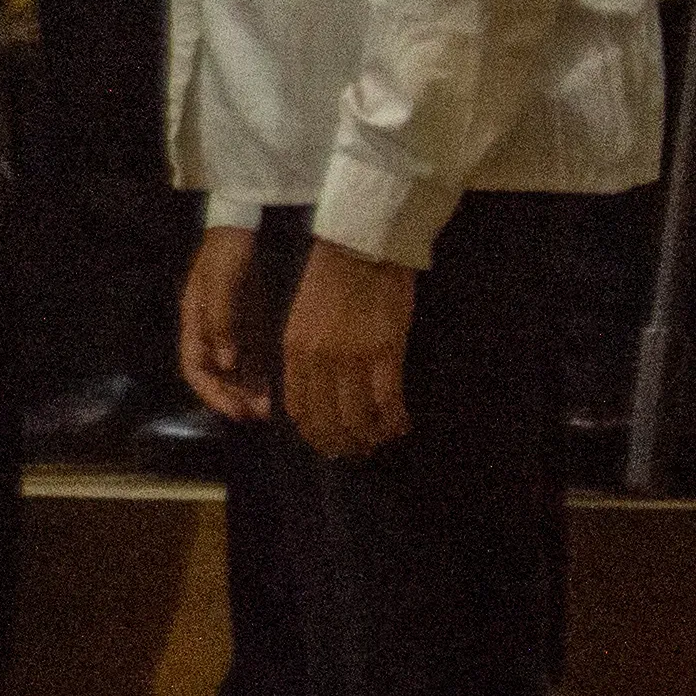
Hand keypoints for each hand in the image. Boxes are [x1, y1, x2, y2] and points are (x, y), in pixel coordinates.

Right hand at [179, 227, 267, 423]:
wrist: (244, 223)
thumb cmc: (227, 252)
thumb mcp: (221, 283)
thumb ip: (221, 322)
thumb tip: (226, 364)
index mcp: (194, 322)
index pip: (195, 368)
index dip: (212, 394)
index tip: (236, 412)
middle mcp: (210, 330)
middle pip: (217, 374)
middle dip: (234, 397)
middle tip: (259, 414)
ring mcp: (231, 326)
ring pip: (236, 368)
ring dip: (250, 389)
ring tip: (270, 407)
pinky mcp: (251, 321)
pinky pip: (254, 354)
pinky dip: (262, 372)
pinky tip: (277, 385)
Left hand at [280, 239, 416, 458]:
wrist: (360, 244)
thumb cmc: (329, 275)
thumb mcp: (301, 316)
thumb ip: (304, 353)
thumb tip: (316, 390)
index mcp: (294, 350)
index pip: (299, 408)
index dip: (314, 433)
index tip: (326, 442)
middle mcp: (319, 361)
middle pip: (328, 420)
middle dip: (341, 443)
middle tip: (355, 451)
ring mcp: (353, 358)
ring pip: (359, 417)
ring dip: (369, 436)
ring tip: (379, 440)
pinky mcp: (385, 352)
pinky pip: (388, 400)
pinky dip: (394, 419)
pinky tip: (401, 425)